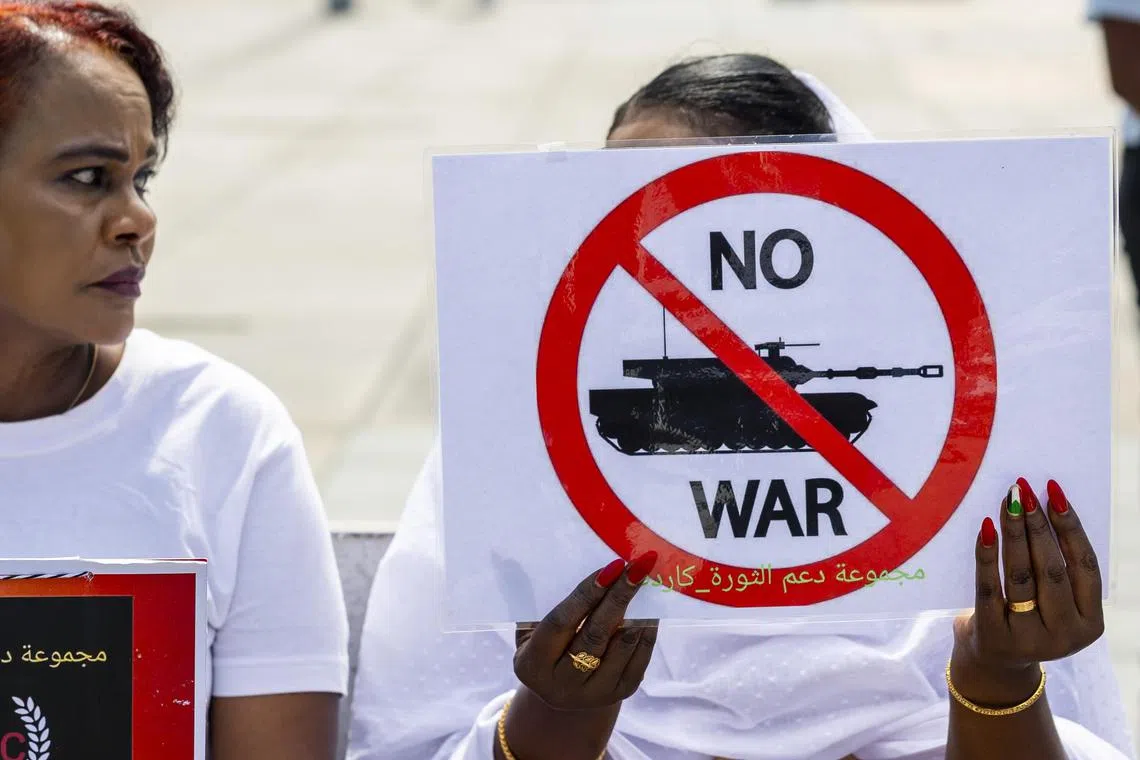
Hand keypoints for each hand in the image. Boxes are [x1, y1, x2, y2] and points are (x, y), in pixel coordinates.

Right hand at [513, 553, 659, 710]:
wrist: (562, 690)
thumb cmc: (545, 645)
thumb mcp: (529, 629)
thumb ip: (536, 601)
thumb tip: (529, 560)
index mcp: (533, 665)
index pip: (561, 623)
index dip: (585, 594)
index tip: (610, 567)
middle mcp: (561, 685)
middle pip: (594, 636)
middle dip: (618, 598)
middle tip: (636, 568)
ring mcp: (593, 694)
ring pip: (620, 649)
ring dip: (637, 614)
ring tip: (646, 584)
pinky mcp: (619, 694)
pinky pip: (638, 661)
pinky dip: (646, 633)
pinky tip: (651, 611)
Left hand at [952, 478, 1104, 702]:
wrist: (994, 663)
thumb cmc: (1028, 617)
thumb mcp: (1055, 602)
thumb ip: (1058, 567)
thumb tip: (1045, 504)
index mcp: (1091, 623)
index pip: (1085, 566)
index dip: (1071, 527)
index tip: (1054, 492)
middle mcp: (1065, 635)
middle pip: (1052, 570)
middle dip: (1038, 526)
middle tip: (1024, 492)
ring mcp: (1029, 639)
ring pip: (1022, 576)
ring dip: (1014, 534)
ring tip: (1007, 502)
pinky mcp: (994, 636)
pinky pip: (989, 588)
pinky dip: (987, 556)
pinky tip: (985, 529)